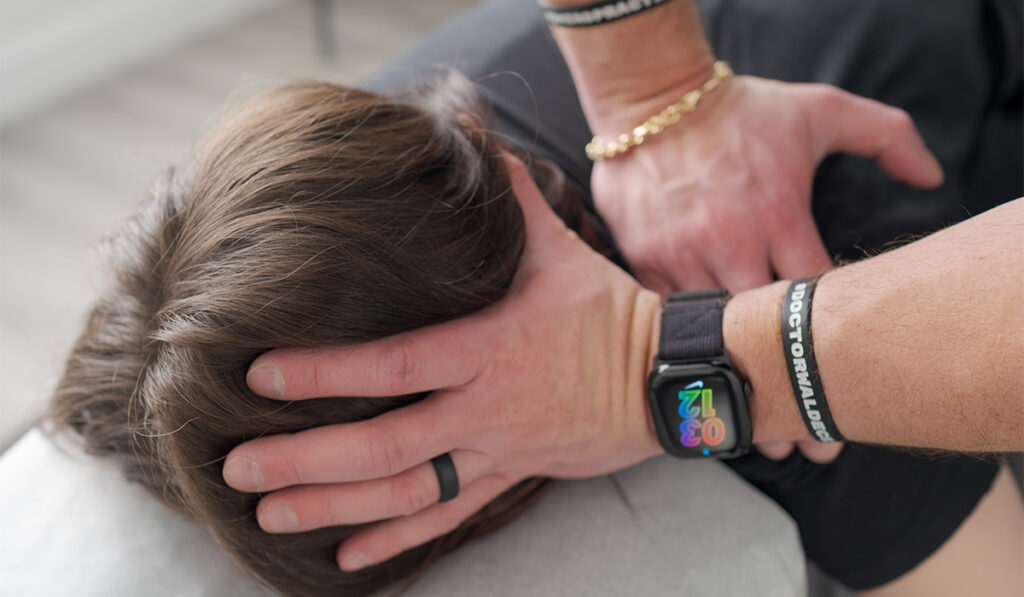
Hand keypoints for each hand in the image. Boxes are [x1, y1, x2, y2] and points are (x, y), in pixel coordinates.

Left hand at [222, 155, 663, 570]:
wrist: (667, 379)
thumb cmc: (608, 312)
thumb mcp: (560, 251)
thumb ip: (510, 201)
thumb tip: (474, 133)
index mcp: (487, 348)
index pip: (393, 365)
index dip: (325, 373)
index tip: (259, 376)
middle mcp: (482, 408)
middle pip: (384, 444)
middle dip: (305, 460)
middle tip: (237, 469)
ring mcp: (494, 450)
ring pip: (406, 491)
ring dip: (335, 508)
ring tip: (271, 518)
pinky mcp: (508, 477)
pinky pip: (448, 516)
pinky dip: (397, 539)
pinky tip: (347, 560)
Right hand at [590, 76, 940, 462]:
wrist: (653, 99)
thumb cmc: (740, 109)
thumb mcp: (821, 108)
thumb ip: (887, 135)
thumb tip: (930, 179)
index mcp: (777, 212)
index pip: (811, 295)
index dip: (824, 353)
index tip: (835, 398)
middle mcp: (727, 239)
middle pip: (758, 333)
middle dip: (775, 390)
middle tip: (795, 444)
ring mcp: (678, 250)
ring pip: (703, 332)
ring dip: (721, 380)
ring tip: (739, 424)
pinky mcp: (640, 254)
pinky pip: (659, 311)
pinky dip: (673, 345)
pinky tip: (686, 377)